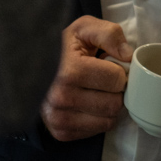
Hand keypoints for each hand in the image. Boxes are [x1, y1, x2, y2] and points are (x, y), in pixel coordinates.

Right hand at [40, 15, 132, 141]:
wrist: (32, 67)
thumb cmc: (62, 47)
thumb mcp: (84, 28)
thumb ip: (109, 34)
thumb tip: (128, 56)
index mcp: (69, 71)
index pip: (116, 79)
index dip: (118, 70)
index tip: (108, 65)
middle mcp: (61, 98)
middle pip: (114, 103)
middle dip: (114, 90)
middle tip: (103, 80)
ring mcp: (58, 118)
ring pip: (108, 120)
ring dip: (108, 106)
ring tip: (95, 91)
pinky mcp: (60, 132)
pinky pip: (97, 131)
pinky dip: (98, 118)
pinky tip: (87, 103)